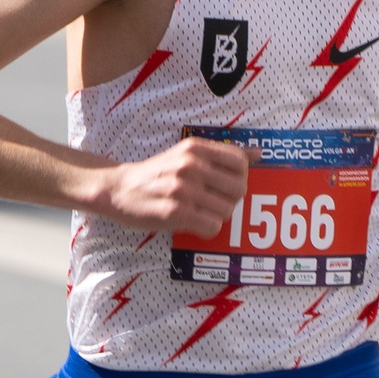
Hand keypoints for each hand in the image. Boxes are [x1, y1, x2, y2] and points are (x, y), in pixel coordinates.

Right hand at [90, 137, 254, 234]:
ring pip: (227, 210)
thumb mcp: (187, 154)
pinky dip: (207, 229)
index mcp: (196, 148)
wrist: (119, 189)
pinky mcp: (175, 212)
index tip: (223, 184)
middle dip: (230, 200)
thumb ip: (222, 155)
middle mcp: (191, 165)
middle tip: (212, 202)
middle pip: (239, 189)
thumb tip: (259, 153)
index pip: (241, 162)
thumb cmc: (157, 173)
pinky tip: (193, 223)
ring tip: (198, 212)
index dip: (238, 177)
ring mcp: (183, 189)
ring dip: (216, 216)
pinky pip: (212, 226)